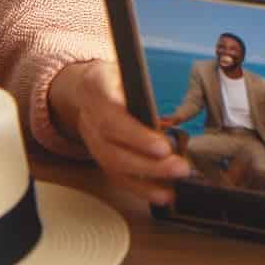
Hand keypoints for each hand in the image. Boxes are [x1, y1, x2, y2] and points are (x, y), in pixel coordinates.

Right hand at [51, 60, 190, 203]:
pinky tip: (162, 194)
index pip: (115, 120)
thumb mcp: (124, 70)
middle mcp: (91, 122)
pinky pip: (117, 177)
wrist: (84, 90)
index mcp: (98, 93)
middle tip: (180, 168)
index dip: (138, 137)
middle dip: (150, 165)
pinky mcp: (99, 158)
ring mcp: (93, 144)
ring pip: (116, 169)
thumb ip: (140, 84)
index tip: (163, 146)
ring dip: (147, 182)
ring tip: (172, 190)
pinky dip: (140, 188)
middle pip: (116, 152)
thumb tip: (164, 104)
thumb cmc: (113, 79)